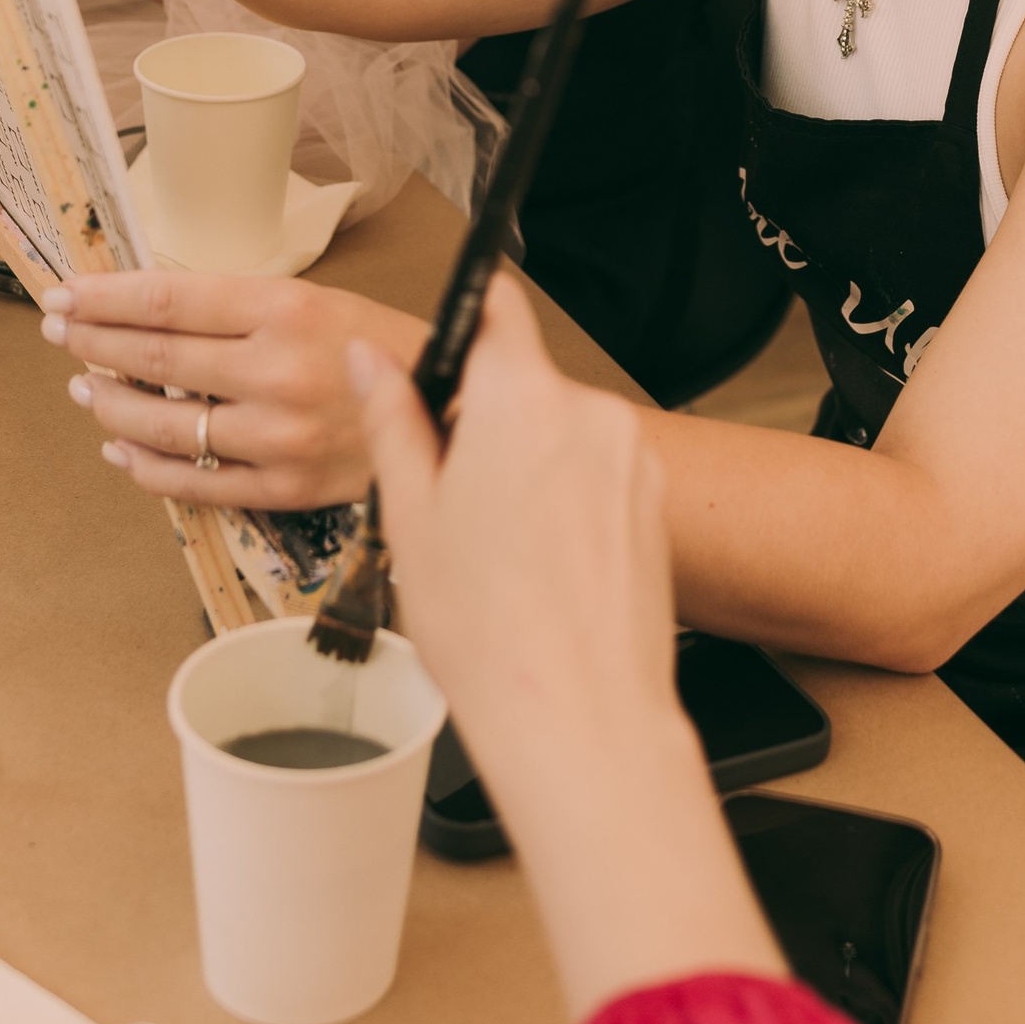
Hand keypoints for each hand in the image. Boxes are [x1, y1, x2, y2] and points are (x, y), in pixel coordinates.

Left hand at [42, 268, 425, 510]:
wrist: (448, 412)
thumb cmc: (378, 347)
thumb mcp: (316, 301)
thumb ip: (239, 309)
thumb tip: (150, 310)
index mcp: (287, 309)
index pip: (170, 299)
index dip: (106, 297)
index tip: (67, 294)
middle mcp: (277, 371)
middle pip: (157, 357)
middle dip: (94, 343)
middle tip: (61, 332)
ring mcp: (277, 436)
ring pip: (164, 425)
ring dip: (111, 404)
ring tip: (85, 388)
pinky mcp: (282, 487)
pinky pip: (193, 483)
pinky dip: (146, 466)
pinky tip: (121, 448)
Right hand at [353, 272, 677, 773]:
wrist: (580, 717)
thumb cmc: (491, 632)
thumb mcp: (411, 517)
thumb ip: (392, 420)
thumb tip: (371, 360)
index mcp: (519, 400)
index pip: (494, 306)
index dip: (462, 318)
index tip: (442, 349)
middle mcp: (587, 412)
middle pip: (523, 380)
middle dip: (486, 418)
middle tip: (452, 493)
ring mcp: (629, 457)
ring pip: (560, 430)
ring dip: (530, 461)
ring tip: (501, 547)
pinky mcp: (654, 500)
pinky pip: (597, 472)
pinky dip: (569, 499)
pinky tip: (543, 566)